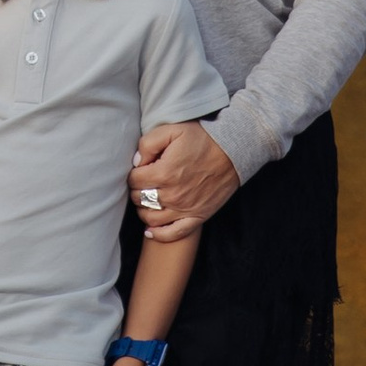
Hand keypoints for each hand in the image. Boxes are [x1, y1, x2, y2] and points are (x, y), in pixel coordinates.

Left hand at [129, 122, 237, 241]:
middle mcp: (173, 194)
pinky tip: (151, 231)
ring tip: (146, 201)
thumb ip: (148, 143)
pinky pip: (174, 233)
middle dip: (137, 190)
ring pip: (151, 218)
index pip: (134, 180)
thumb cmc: (202, 139)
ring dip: (144, 210)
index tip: (141, 169)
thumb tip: (136, 162)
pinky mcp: (198, 216)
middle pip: (140, 199)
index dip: (133, 173)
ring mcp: (185, 208)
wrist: (232, 151)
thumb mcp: (172, 130)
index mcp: (164, 173)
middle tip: (143, 183)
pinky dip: (159, 234)